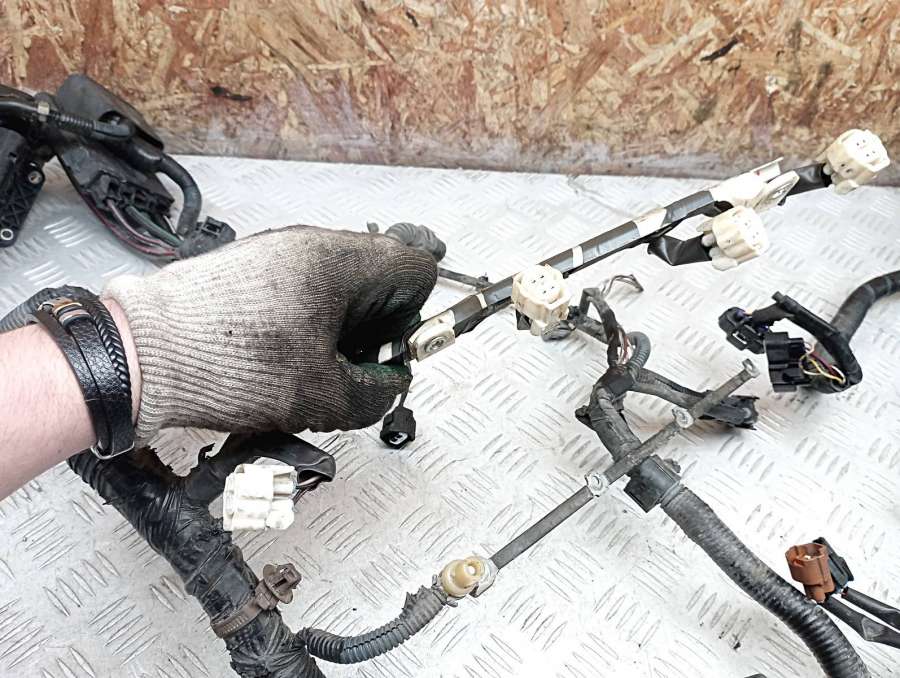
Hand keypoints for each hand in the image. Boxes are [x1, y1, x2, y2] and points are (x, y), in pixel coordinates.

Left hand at [105, 226, 436, 441]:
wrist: (140, 355)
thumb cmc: (222, 363)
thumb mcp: (320, 397)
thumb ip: (376, 394)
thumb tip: (390, 386)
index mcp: (337, 261)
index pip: (415, 266)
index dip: (414, 314)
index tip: (396, 349)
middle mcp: (308, 245)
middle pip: (378, 276)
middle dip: (375, 325)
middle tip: (352, 365)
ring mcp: (276, 251)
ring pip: (338, 283)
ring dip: (340, 325)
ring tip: (311, 364)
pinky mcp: (250, 267)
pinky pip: (301, 287)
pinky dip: (306, 320)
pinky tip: (280, 355)